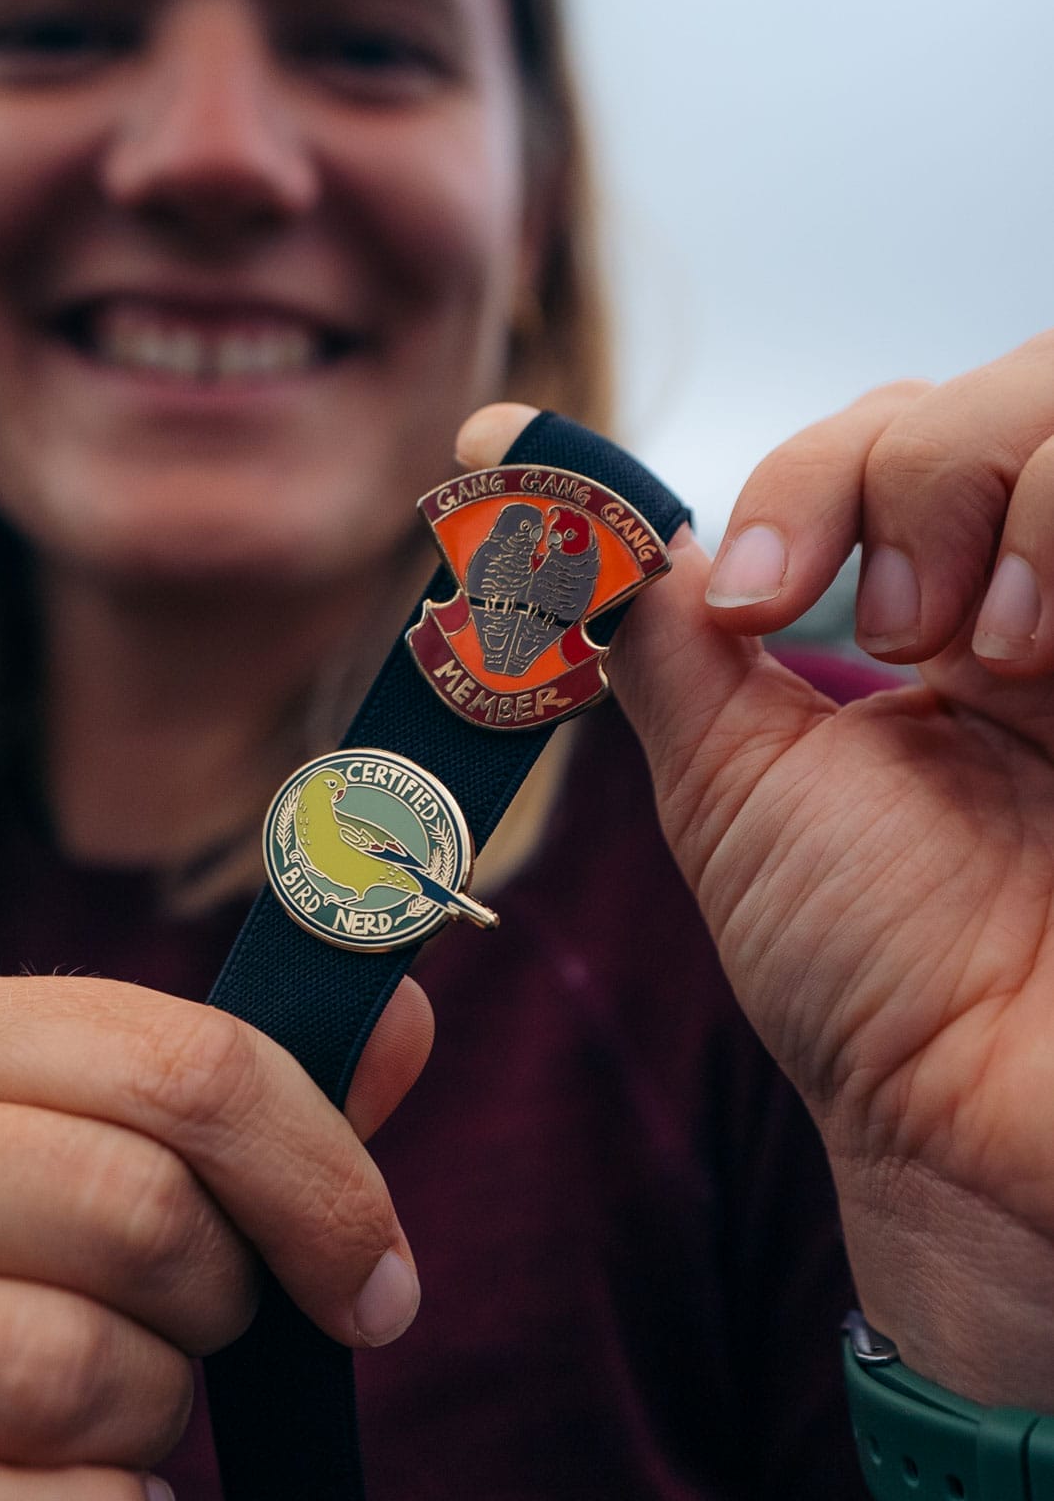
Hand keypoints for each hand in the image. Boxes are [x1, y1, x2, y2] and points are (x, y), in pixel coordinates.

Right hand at [0, 973, 430, 1500]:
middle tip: (206, 1333)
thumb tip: (397, 1022)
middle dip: (221, 1300)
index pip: (184, 1064)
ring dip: (151, 1419)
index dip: (319, 1176)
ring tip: (124, 1412)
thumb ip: (227, 1093)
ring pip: (64, 1372)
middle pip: (134, 1212)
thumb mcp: (59, 1127)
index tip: (377, 1278)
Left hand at [460, 339, 1053, 1408]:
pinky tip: (1036, 658)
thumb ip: (642, 612)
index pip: (899, 428)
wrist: (975, 1117)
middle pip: (1011, 383)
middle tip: (894, 629)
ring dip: (1003, 497)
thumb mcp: (729, 767)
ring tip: (982, 656)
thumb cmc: (865, 966)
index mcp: (950, 610)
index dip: (818, 472)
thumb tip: (501, 456)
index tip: (759, 596)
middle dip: (916, 471)